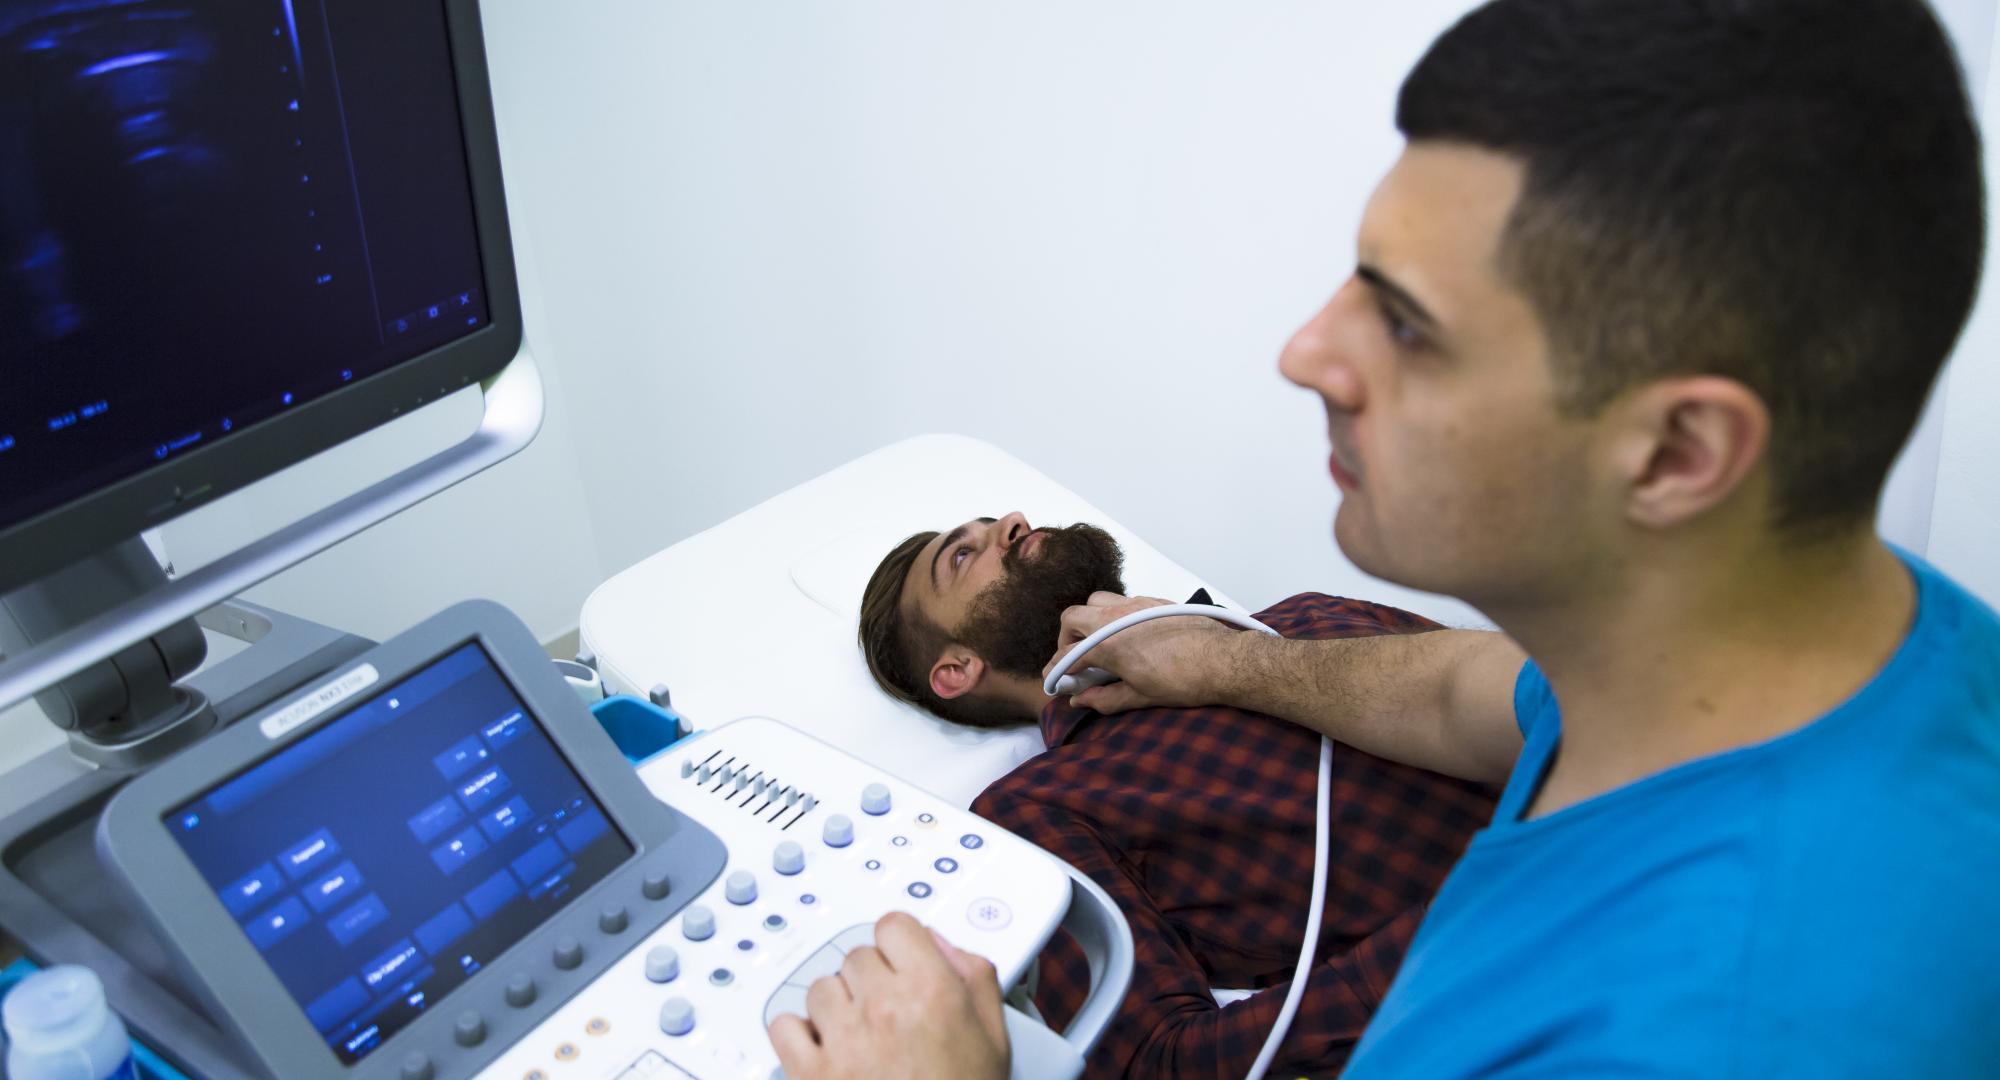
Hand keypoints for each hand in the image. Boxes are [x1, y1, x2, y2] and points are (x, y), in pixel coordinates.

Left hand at [768, 912, 1008, 1079]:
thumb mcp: (994, 1035)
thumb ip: (973, 976)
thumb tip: (941, 944)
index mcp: (932, 990)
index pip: (894, 925)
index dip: (898, 943)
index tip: (899, 959)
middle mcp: (884, 1007)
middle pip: (856, 956)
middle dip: (870, 979)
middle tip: (886, 1009)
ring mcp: (844, 1040)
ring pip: (820, 988)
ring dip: (835, 1006)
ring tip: (857, 1034)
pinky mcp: (812, 1073)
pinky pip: (784, 1027)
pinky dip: (797, 1035)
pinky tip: (821, 1049)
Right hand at [1043, 591, 1234, 712]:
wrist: (1224, 660)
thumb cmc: (1185, 680)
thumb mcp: (1140, 696)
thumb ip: (1105, 698)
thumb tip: (1082, 700)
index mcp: (1107, 644)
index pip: (1067, 655)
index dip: (1057, 670)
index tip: (1055, 680)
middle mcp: (1116, 618)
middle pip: (1072, 617)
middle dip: (1067, 638)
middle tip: (1075, 658)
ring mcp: (1135, 604)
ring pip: (1097, 601)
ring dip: (1090, 619)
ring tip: (1099, 641)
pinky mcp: (1154, 600)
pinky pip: (1123, 600)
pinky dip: (1115, 614)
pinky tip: (1127, 633)